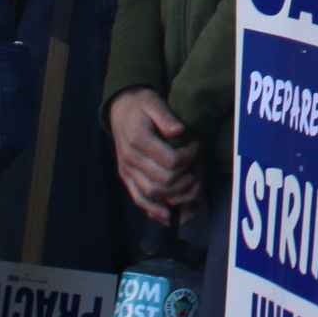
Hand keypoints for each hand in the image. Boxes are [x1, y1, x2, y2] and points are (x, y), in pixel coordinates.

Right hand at [109, 88, 201, 223]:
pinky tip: (168, 215)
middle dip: (185, 177)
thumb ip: (165, 116)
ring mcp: (127, 170)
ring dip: (174, 194)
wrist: (120, 109)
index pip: (170, 160)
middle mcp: (131, 159)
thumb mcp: (154, 102)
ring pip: (152, 193)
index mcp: (139, 140)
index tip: (197, 145)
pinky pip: (138, 198)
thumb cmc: (141, 104)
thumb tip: (179, 130)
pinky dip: (153, 209)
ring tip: (190, 184)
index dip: (189, 156)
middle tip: (197, 166)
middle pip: (163, 179)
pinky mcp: (126, 177)